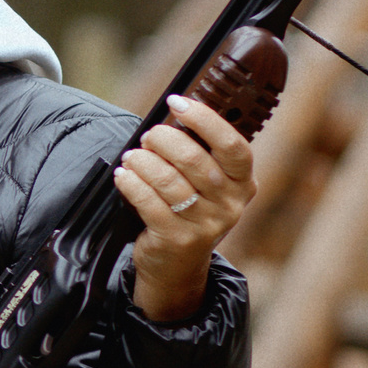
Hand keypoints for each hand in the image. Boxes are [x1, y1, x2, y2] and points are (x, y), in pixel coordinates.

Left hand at [112, 95, 255, 321]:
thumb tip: (171, 115)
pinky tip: (123, 176)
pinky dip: (131, 183)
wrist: (178, 265)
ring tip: (132, 156)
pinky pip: (149, 202)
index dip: (204, 119)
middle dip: (164, 140)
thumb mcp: (206, 186)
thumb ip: (199, 154)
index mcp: (244, 183)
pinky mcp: (178, 239)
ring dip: (143, 162)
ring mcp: (206, 224)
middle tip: (148, 136)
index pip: (232, 145)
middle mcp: (231, 204)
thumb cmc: (189, 211)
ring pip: (168, 180)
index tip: (177, 102)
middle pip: (194, 160)